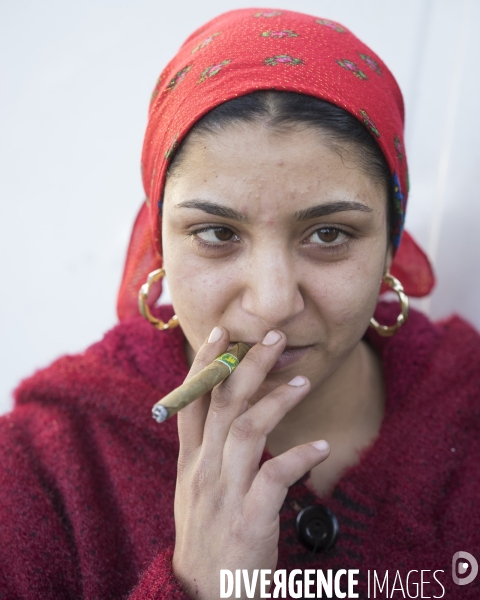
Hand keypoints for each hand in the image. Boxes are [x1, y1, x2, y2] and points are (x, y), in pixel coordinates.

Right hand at [172, 326, 329, 598]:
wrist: (202, 595)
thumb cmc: (206, 536)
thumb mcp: (193, 489)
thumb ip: (206, 450)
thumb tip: (224, 412)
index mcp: (189, 461)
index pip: (192, 400)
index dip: (204, 363)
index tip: (221, 332)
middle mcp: (202, 470)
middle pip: (223, 403)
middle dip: (247, 364)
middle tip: (274, 337)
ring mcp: (223, 493)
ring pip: (246, 429)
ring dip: (277, 401)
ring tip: (303, 382)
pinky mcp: (248, 520)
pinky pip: (274, 477)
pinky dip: (298, 458)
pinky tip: (319, 448)